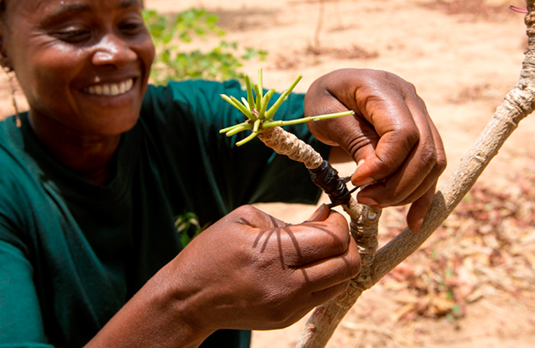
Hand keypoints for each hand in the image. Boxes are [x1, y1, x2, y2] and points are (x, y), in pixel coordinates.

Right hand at [165, 204, 359, 333]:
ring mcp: (289, 307)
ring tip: (319, 248)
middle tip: (331, 230)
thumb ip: (291, 220)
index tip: (329, 215)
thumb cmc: (212, 252)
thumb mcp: (245, 220)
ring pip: (341, 283)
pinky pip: (323, 296)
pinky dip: (324, 278)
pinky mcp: (288, 320)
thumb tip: (325, 216)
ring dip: (338, 262)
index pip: (333, 240)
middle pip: (348, 265)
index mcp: (272, 255)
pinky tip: (305, 265)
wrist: (187, 299)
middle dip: (347, 242)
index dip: (339, 223)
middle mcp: (286, 286)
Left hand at [304, 69, 446, 230]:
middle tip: (366, 199)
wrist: (334, 91)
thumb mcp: (326, 115)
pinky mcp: (424, 134)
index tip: (358, 181)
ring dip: (409, 192)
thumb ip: (353, 139)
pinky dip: (423, 196)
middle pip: (424, 151)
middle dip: (398, 185)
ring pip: (433, 162)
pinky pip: (432, 169)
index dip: (384, 164)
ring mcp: (421, 115)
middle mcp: (411, 98)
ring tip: (375, 202)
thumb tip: (374, 173)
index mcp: (383, 88)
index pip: (402, 133)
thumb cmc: (325, 100)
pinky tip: (413, 221)